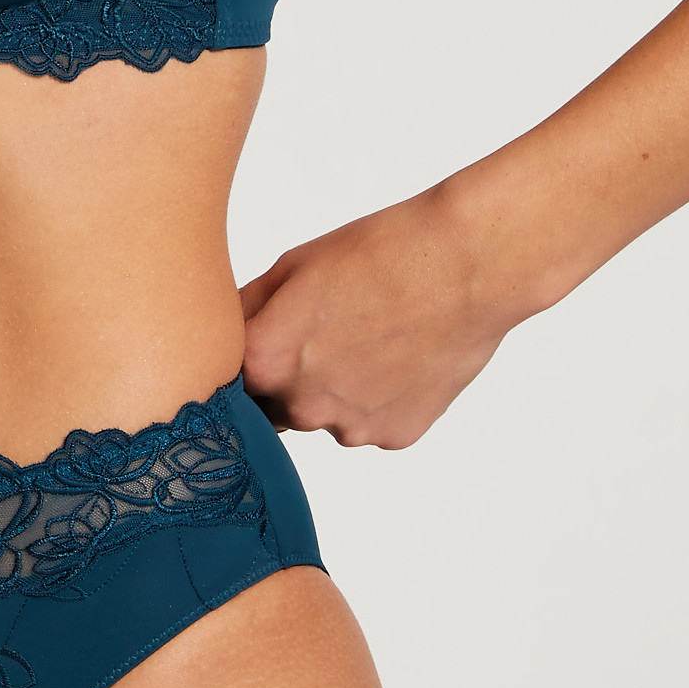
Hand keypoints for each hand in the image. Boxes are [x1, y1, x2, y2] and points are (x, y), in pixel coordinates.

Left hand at [238, 186, 529, 449]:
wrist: (469, 263)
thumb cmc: (380, 252)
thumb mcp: (293, 266)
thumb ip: (245, 312)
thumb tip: (219, 336)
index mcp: (265, 361)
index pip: (225, 382)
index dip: (240, 362)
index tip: (258, 342)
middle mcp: (302, 407)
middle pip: (271, 407)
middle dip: (283, 379)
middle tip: (322, 333)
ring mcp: (351, 428)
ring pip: (323, 416)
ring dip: (332, 390)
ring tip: (369, 337)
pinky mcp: (395, 436)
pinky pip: (369, 422)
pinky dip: (377, 398)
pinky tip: (399, 356)